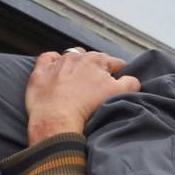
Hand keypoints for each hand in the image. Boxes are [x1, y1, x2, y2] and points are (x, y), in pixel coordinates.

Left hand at [26, 48, 140, 143]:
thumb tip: (133, 80)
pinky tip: (55, 69)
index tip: (118, 82)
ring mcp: (58, 63)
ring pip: (71, 56)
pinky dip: (52, 61)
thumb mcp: (117, 94)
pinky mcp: (41, 71)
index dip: (118, 73)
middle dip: (96, 69)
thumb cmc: (87, 107)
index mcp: (98, 60)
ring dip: (76, 63)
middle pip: (92, 59)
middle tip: (96, 86)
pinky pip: (47, 58)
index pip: (114, 63)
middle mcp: (77, 57)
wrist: (56, 118)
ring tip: (77, 78)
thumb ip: (130, 84)